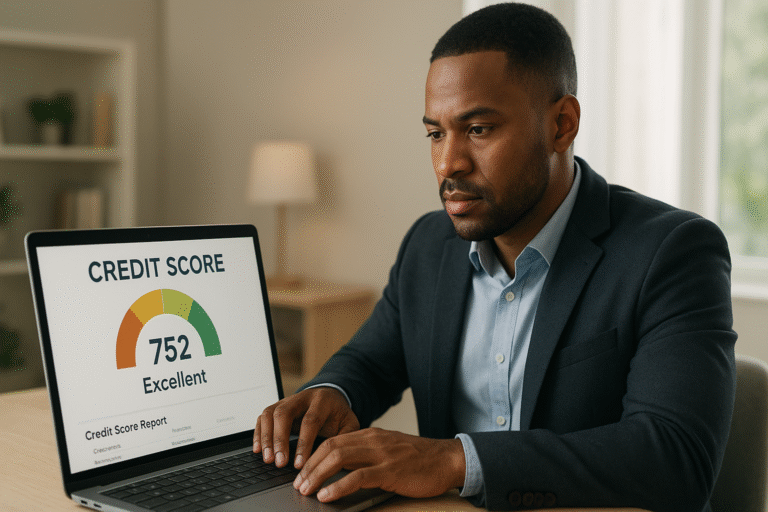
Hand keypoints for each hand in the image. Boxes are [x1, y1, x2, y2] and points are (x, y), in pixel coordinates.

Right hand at [253, 387, 359, 468]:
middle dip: (280, 439)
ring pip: (270, 414)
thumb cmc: (338, 413)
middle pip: (284, 413)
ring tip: (268, 459)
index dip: (303, 443)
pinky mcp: (277, 406)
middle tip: (279, 462)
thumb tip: (337, 458)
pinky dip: (258, 433)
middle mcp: (302, 398)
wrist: (330, 395)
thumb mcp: (349, 422)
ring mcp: (287, 400)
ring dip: (266, 437)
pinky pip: (263, 417)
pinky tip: (258, 449)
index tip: (299, 464)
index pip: (310, 420)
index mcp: (322, 401)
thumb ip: (346, 437)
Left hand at [293, 427, 465, 502]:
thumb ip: (368, 455)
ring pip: (339, 458)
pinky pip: (358, 477)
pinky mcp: (390, 471)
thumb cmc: (419, 459)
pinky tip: (327, 495)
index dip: (313, 457)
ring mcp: (381, 454)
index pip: (332, 440)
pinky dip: (338, 486)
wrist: (448, 459)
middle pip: (330, 447)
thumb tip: (343, 470)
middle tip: (298, 484)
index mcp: (370, 435)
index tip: (302, 473)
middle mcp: (372, 440)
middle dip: (309, 466)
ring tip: (306, 490)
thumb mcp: (389, 451)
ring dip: (317, 475)